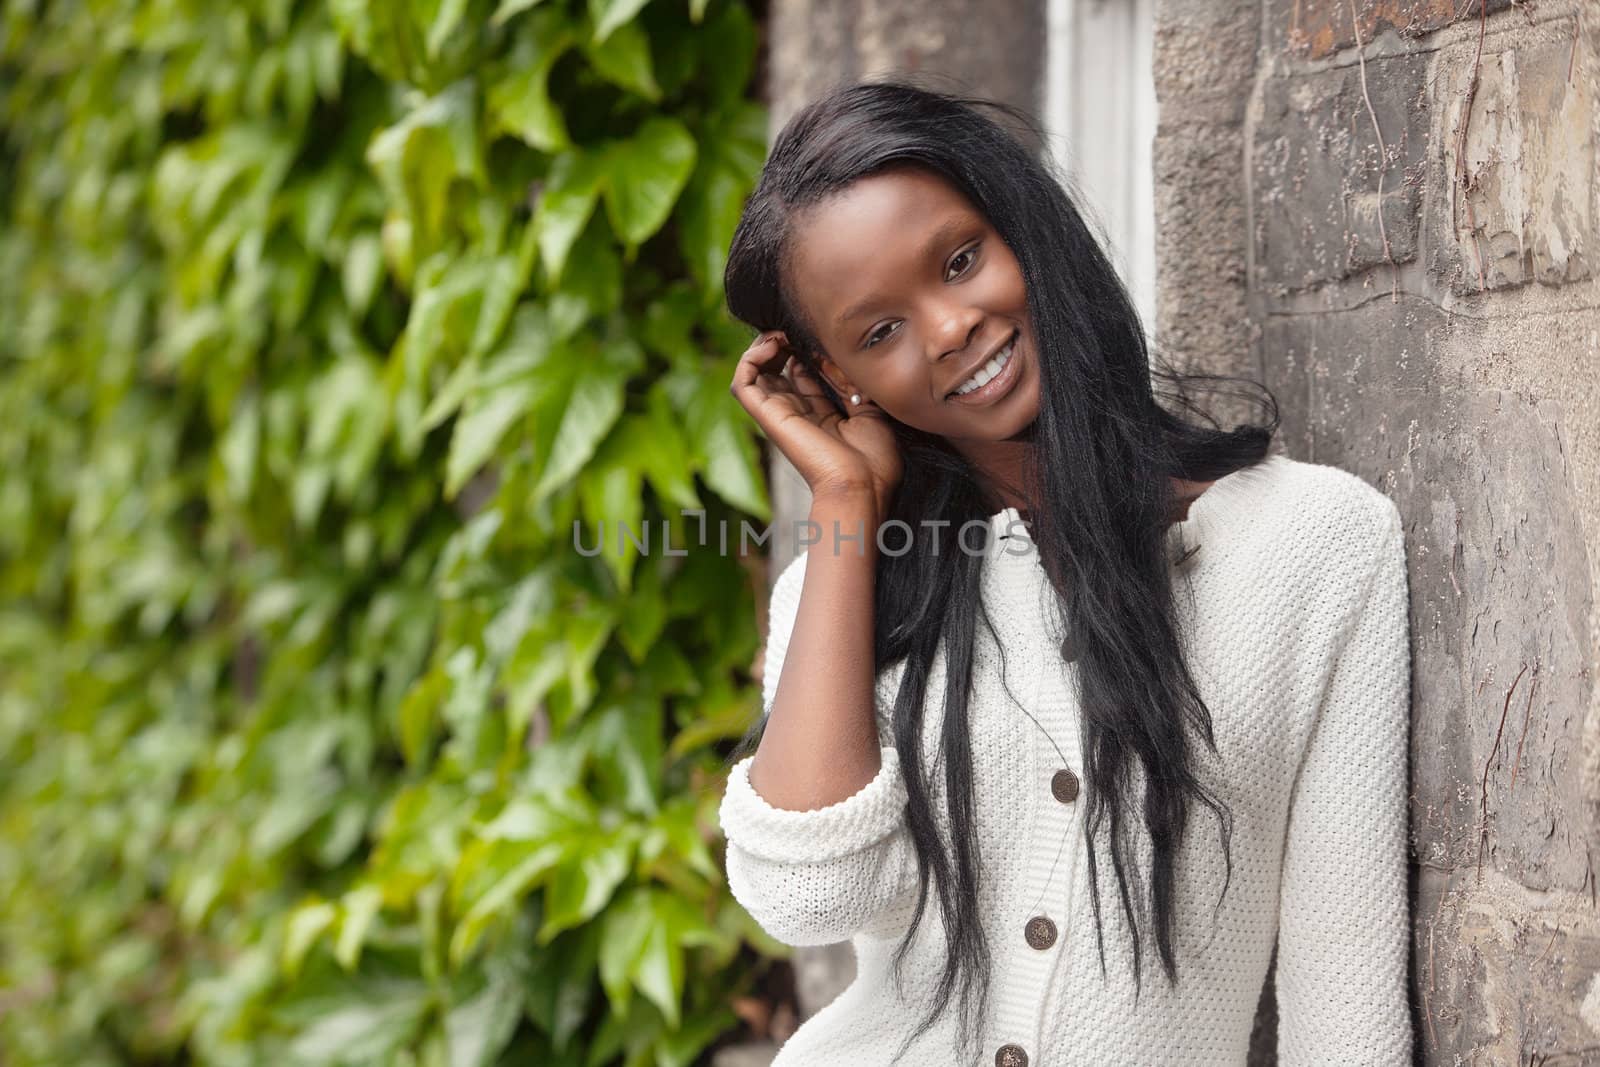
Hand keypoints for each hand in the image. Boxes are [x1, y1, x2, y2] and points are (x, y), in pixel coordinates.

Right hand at [730, 331, 901, 510]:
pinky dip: (750, 358)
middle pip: (777, 370)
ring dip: (764, 345)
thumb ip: (854, 384)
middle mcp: (797, 414)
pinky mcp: (768, 416)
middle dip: (784, 342)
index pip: (803, 374)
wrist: (863, 485)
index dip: (810, 349)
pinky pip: (743, 383)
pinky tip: (773, 344)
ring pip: (754, 373)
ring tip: (782, 331)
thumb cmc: (873, 461)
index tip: (826, 336)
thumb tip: (837, 357)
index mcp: (821, 416)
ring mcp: (780, 415)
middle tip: (799, 327)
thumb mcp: (871, 411)